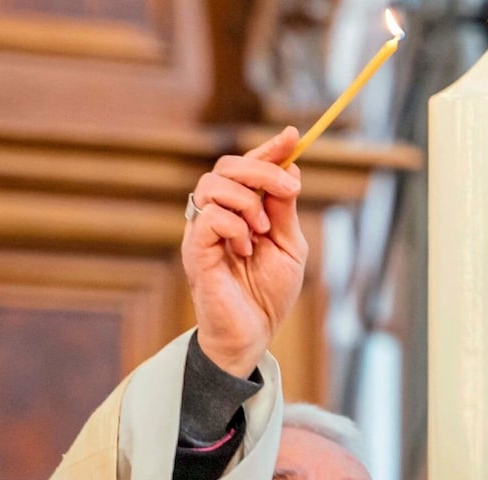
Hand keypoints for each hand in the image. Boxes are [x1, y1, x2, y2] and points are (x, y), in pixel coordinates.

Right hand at [181, 126, 307, 377]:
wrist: (252, 335)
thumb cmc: (267, 296)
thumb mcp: (289, 247)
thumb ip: (285, 211)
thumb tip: (291, 169)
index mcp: (239, 212)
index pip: (246, 167)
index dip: (268, 149)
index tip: (293, 136)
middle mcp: (216, 216)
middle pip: (226, 166)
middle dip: (262, 170)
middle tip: (288, 191)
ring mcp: (202, 233)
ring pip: (212, 184)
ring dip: (247, 201)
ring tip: (262, 232)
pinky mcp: (194, 251)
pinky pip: (209, 216)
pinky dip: (235, 226)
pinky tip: (246, 249)